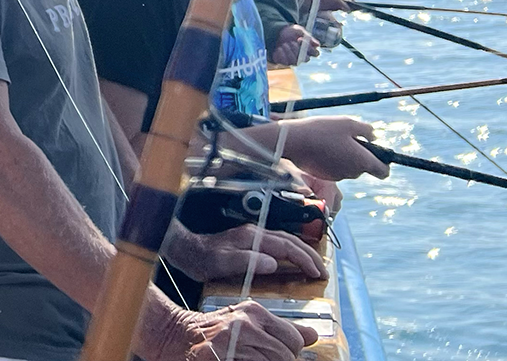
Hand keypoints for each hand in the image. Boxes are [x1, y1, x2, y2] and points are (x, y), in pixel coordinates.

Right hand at [139, 298, 317, 360]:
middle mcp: (243, 325)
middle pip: (285, 356)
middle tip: (261, 358)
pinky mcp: (218, 358)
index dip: (290, 353)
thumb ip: (278, 329)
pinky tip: (238, 360)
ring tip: (247, 358)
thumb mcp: (245, 321)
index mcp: (252, 312)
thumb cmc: (211, 330)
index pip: (292, 339)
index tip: (278, 355)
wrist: (171, 334)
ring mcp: (230, 344)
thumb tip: (312, 336)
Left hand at [166, 223, 323, 281]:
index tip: (318, 274)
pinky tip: (293, 258)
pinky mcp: (247, 239)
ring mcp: (251, 234)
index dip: (305, 259)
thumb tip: (273, 262)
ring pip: (285, 239)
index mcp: (252, 237)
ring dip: (302, 251)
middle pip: (291, 240)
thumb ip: (246, 261)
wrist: (182, 248)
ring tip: (314, 266)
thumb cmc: (200, 258)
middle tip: (323, 273)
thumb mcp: (220, 263)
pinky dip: (291, 249)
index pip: (287, 246)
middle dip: (310, 255)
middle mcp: (254, 232)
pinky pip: (277, 241)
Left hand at [270, 24, 320, 64]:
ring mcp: (294, 61)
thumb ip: (308, 37)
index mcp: (309, 49)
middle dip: (298, 50)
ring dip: (289, 52)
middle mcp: (303, 57)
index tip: (300, 39)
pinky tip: (279, 48)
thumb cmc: (291, 32)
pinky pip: (285, 62)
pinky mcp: (285, 62)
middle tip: (292, 42)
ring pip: (295, 62)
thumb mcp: (299, 31)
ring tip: (284, 44)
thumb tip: (317, 45)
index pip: (315, 53)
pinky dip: (282, 54)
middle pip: (306, 59)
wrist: (277, 33)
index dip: (309, 48)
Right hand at [281, 116, 390, 180]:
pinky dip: (331, 160)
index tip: (375, 151)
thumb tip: (374, 137)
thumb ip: (368, 131)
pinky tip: (320, 147)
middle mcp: (352, 173)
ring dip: (344, 156)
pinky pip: (334, 168)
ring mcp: (337, 176)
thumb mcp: (349, 123)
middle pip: (363, 167)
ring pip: (348, 167)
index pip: (383, 172)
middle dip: (358, 154)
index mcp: (362, 161)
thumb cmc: (322, 130)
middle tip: (345, 138)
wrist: (293, 141)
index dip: (383, 162)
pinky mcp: (324, 176)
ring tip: (330, 140)